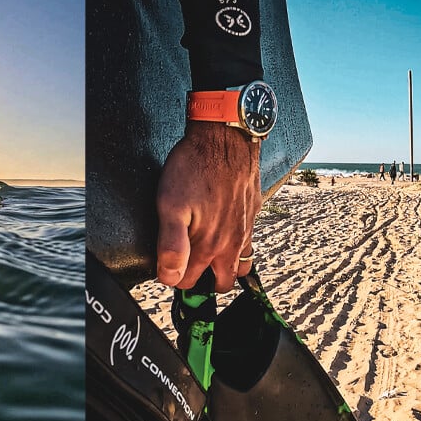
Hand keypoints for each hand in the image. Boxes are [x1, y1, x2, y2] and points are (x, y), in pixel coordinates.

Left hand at [156, 121, 260, 291]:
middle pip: (222, 282)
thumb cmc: (196, 167)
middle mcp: (232, 243)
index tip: (168, 267)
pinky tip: (225, 229)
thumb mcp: (171, 205)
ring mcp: (246, 229)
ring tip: (209, 256)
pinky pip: (249, 240)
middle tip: (188, 266)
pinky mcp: (253, 213)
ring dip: (226, 266)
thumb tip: (170, 276)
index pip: (190, 282)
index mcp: (210, 246)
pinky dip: (237, 244)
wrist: (226, 138)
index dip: (175, 277)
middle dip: (205, 281)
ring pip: (241, 264)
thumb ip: (171, 245)